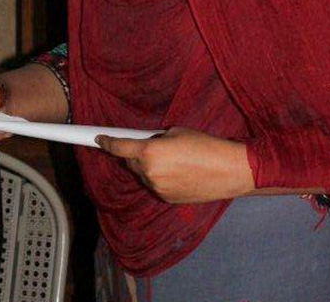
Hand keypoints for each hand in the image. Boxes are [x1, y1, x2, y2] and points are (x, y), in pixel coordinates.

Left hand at [95, 127, 253, 203]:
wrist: (230, 170)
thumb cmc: (206, 145)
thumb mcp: (176, 131)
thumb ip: (156, 138)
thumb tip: (146, 142)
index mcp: (149, 151)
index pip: (118, 147)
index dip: (106, 142)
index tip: (98, 139)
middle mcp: (149, 172)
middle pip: (131, 162)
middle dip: (137, 153)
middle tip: (155, 146)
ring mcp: (158, 188)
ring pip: (144, 175)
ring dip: (151, 167)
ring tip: (176, 161)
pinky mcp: (167, 198)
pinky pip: (156, 185)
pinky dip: (162, 178)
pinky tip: (181, 173)